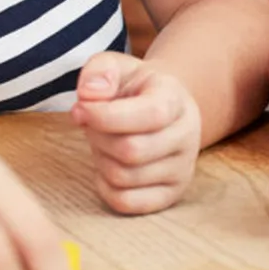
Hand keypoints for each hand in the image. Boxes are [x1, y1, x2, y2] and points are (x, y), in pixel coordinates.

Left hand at [71, 53, 201, 214]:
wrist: (164, 108)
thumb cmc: (135, 89)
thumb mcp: (117, 67)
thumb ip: (100, 70)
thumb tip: (90, 95)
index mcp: (176, 99)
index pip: (149, 115)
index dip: (106, 116)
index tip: (80, 109)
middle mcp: (188, 134)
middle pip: (132, 150)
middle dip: (99, 138)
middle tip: (92, 126)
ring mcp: (183, 167)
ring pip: (125, 177)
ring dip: (101, 161)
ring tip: (105, 143)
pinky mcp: (171, 193)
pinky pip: (126, 202)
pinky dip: (105, 187)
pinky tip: (109, 166)